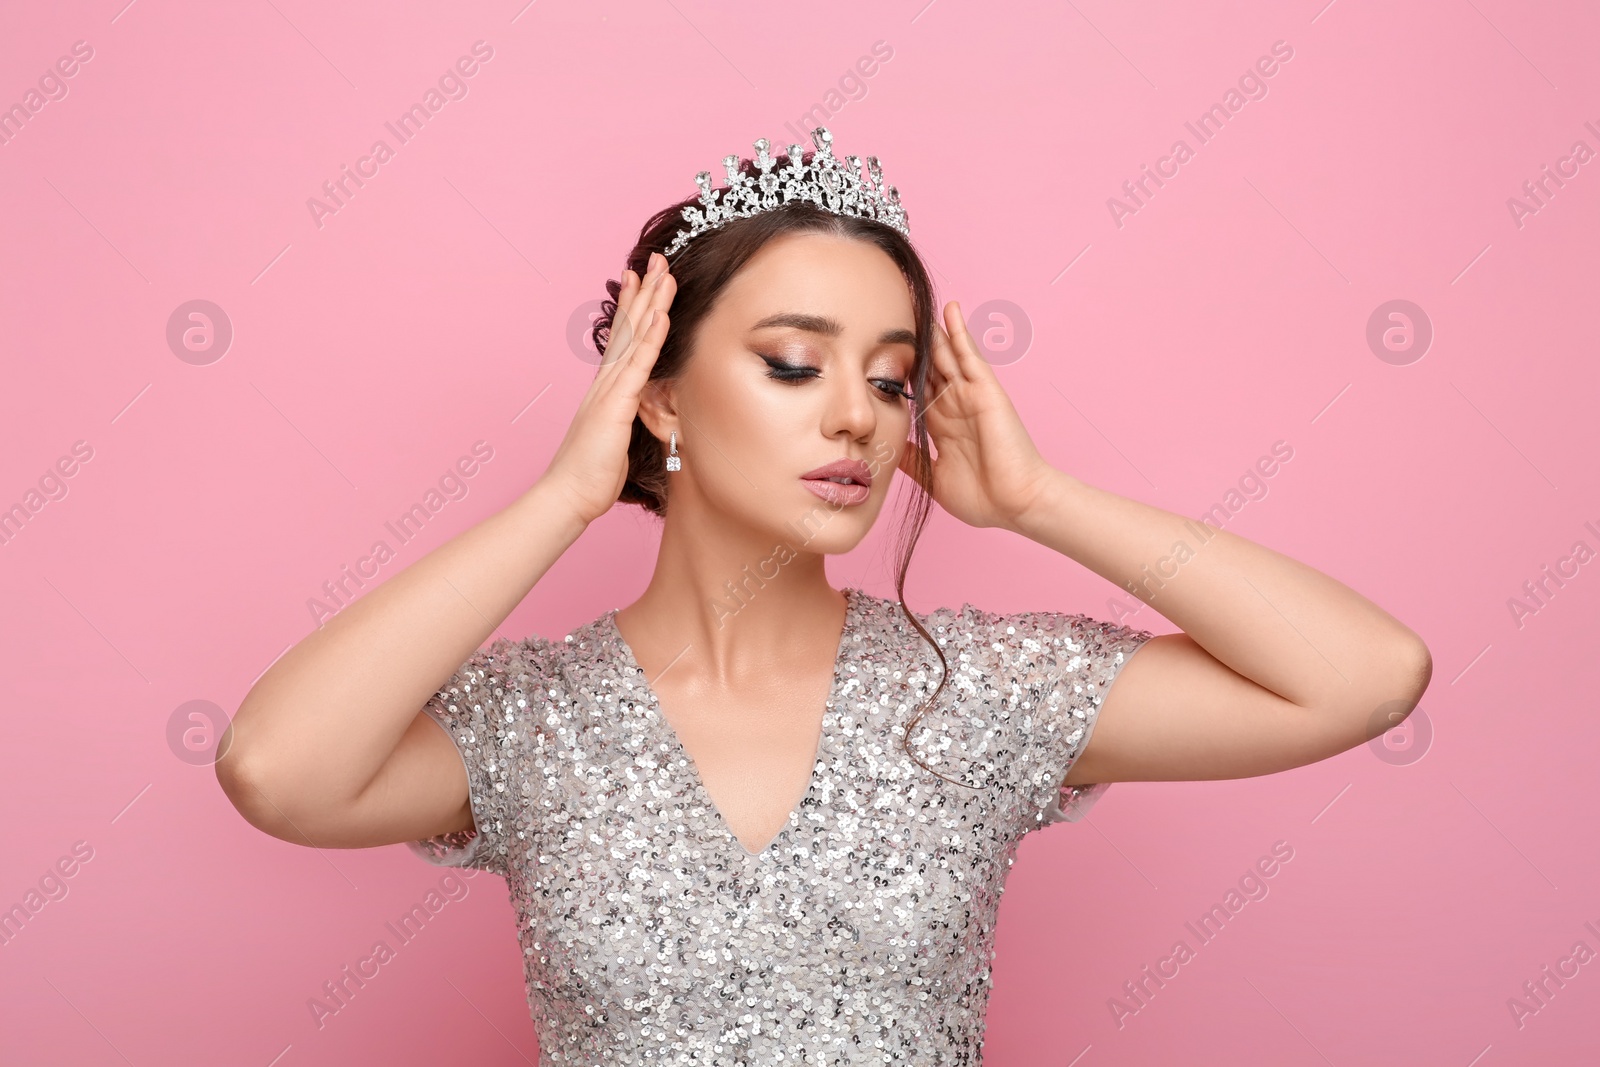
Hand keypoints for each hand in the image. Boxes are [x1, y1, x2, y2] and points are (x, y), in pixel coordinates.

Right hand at [541, 251, 677, 525]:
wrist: (569, 496)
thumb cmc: (591, 475)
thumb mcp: (614, 439)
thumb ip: (625, 419)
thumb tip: (635, 414)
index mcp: (606, 389)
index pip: (623, 339)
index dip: (633, 308)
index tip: (641, 279)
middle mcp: (606, 382)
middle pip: (627, 327)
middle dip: (643, 291)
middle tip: (655, 259)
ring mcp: (609, 391)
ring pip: (634, 337)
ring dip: (651, 303)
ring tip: (664, 272)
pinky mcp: (615, 405)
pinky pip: (638, 365)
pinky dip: (650, 338)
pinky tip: (660, 314)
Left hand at [897, 301, 1056, 530]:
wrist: (1015, 504)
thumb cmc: (983, 499)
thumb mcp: (934, 478)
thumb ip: (912, 459)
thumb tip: (888, 448)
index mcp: (941, 428)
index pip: (916, 393)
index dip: (898, 375)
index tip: (875, 357)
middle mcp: (954, 407)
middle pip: (928, 368)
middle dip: (911, 348)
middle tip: (890, 320)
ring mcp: (970, 396)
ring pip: (945, 356)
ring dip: (933, 331)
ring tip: (916, 305)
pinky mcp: (985, 390)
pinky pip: (969, 354)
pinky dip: (960, 331)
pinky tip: (950, 309)